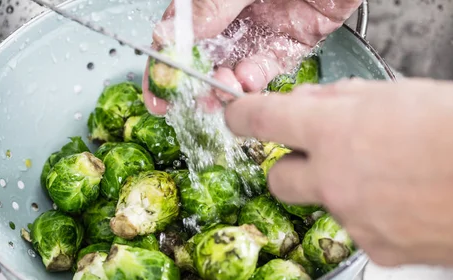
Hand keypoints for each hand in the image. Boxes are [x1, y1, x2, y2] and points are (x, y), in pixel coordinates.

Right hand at [143, 0, 362, 114]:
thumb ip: (209, 6)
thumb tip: (166, 36)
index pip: (179, 33)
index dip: (165, 64)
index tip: (158, 94)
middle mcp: (234, 11)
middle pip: (207, 56)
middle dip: (200, 82)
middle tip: (198, 99)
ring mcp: (263, 26)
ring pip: (237, 66)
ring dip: (228, 84)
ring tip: (226, 89)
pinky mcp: (294, 37)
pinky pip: (271, 64)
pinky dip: (258, 77)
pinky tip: (249, 78)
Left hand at [224, 78, 452, 267]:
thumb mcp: (402, 96)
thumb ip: (343, 102)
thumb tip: (309, 105)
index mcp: (335, 132)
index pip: (262, 121)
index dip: (242, 117)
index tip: (237, 119)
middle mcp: (334, 180)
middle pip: (278, 179)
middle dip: (290, 168)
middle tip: (319, 158)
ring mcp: (353, 220)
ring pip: (325, 206)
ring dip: (342, 192)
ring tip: (392, 179)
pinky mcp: (376, 251)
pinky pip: (359, 232)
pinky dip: (374, 219)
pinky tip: (408, 206)